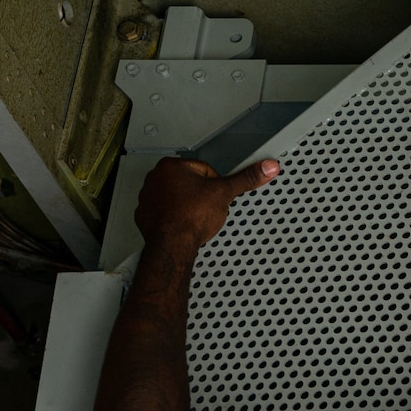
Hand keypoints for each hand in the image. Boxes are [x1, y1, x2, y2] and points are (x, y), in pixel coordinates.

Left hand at [135, 156, 278, 257]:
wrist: (172, 245)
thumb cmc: (190, 218)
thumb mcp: (224, 194)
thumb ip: (246, 179)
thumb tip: (266, 168)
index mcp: (172, 166)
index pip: (204, 169)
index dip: (216, 185)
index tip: (217, 196)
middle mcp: (156, 178)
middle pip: (189, 182)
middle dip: (200, 195)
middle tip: (206, 208)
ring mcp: (148, 196)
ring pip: (176, 197)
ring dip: (187, 205)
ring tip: (194, 217)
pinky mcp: (145, 214)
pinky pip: (164, 211)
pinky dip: (173, 217)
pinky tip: (182, 224)